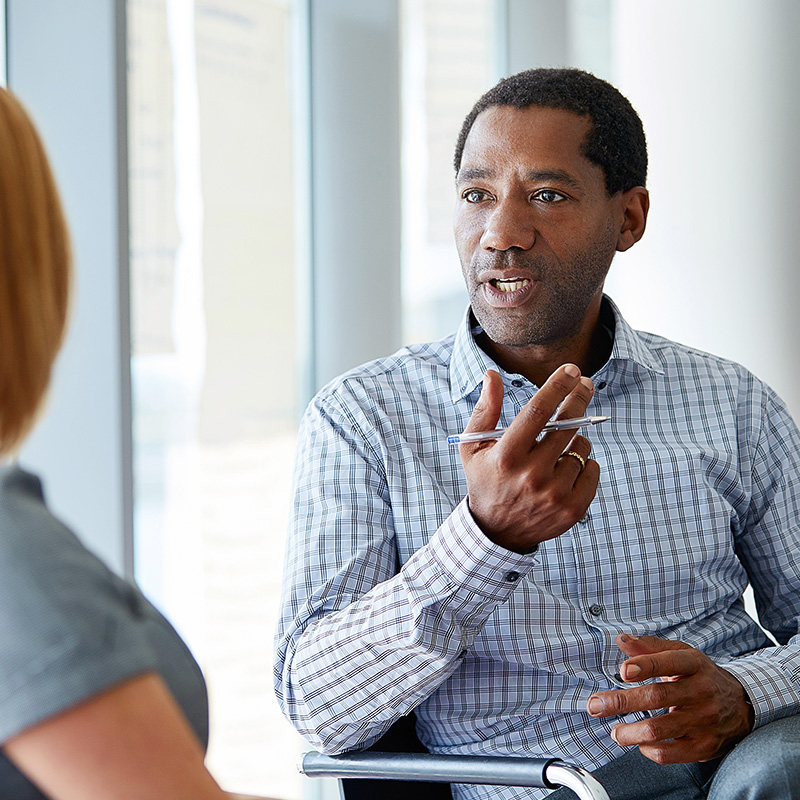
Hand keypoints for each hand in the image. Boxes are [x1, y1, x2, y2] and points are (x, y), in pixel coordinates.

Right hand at [459, 364, 598, 552]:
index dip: (557, 386)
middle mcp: (531, 475)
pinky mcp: (573, 508)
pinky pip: (592, 469)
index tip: (572, 370)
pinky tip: (567, 465)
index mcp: (506, 456)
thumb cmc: (485, 480)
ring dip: (575, 439)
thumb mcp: (474, 446)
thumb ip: (486, 409)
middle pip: (567, 425)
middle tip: (584, 385)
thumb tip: (492, 375)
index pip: (538, 411)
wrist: (495, 531)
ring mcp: (554, 494)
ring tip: (558, 447)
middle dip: (578, 399)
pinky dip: (585, 462)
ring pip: (581, 447)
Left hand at [587, 634, 754, 763]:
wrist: (741, 704)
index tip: (623, 671)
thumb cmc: (701, 676)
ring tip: (614, 732)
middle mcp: (701, 692)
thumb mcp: (681, 654)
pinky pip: (672, 753)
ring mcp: (704, 721)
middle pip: (657, 697)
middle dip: (621, 702)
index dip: (644, 666)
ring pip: (660, 729)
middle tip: (596, 705)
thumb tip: (622, 640)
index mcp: (694, 664)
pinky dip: (650, 750)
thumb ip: (650, 647)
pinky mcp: (704, 746)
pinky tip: (639, 743)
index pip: (667, 662)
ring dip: (630, 732)